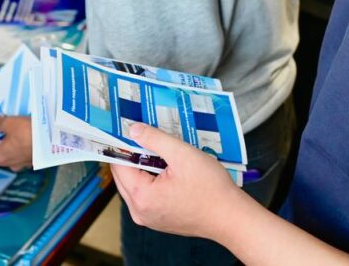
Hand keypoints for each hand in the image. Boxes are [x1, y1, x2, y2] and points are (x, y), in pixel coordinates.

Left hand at [0, 115, 32, 170]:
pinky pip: (29, 149)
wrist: (53, 140)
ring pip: (18, 147)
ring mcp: (24, 164)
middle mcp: (11, 164)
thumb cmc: (27, 133)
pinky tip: (34, 133)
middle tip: (14, 122)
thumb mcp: (10, 123)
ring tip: (26, 125)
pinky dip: (30, 142)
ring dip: (20, 138)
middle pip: (6, 145)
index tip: (2, 122)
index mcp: (0, 157)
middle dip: (9, 134)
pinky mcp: (35, 160)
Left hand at [111, 123, 244, 241]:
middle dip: (132, 155)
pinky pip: (146, 195)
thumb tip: (132, 130)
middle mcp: (140, 211)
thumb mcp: (182, 155)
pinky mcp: (158, 220)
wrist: (230, 217)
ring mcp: (149, 218)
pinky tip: (167, 169)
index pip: (118, 164)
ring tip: (160, 151)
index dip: (121, 144)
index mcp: (141, 196)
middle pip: (123, 176)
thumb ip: (154, 139)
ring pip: (134, 185)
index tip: (126, 128)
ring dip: (142, 167)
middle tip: (145, 136)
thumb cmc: (211, 188)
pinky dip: (151, 180)